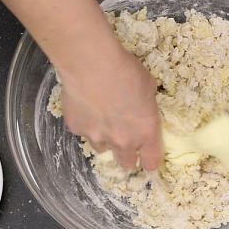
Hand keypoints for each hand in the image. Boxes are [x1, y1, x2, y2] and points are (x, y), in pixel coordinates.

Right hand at [59, 47, 162, 170]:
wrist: (91, 64)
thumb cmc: (127, 70)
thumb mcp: (149, 88)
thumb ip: (147, 106)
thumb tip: (142, 107)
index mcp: (146, 132)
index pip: (151, 162)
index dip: (150, 161)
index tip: (148, 156)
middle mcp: (123, 141)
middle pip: (127, 164)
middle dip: (128, 156)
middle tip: (125, 140)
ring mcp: (98, 137)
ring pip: (102, 149)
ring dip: (105, 139)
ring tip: (102, 118)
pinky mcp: (77, 129)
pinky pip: (83, 131)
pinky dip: (85, 123)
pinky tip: (85, 104)